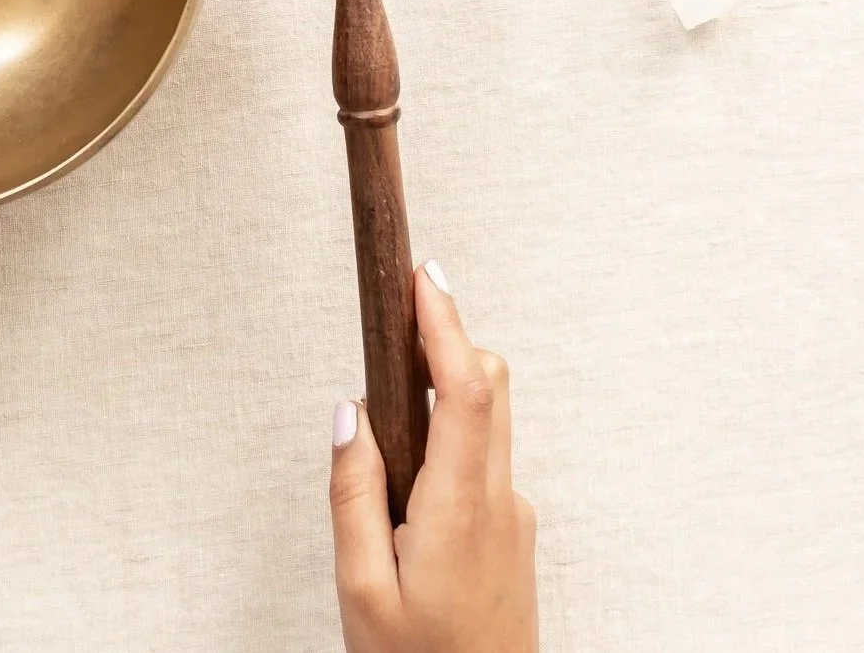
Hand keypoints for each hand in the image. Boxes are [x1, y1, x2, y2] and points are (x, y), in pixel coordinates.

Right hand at [330, 260, 537, 652]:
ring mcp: (513, 518)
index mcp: (460, 508)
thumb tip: (350, 413)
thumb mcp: (361, 588)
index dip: (447, 323)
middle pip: (491, 388)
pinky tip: (403, 484)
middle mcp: (500, 502)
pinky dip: (447, 444)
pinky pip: (480, 464)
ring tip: (384, 415)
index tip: (424, 276)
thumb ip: (353, 493)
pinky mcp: (511, 534)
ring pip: (486, 425)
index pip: (469, 389)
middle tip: (399, 314)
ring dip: (444, 395)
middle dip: (449, 340)